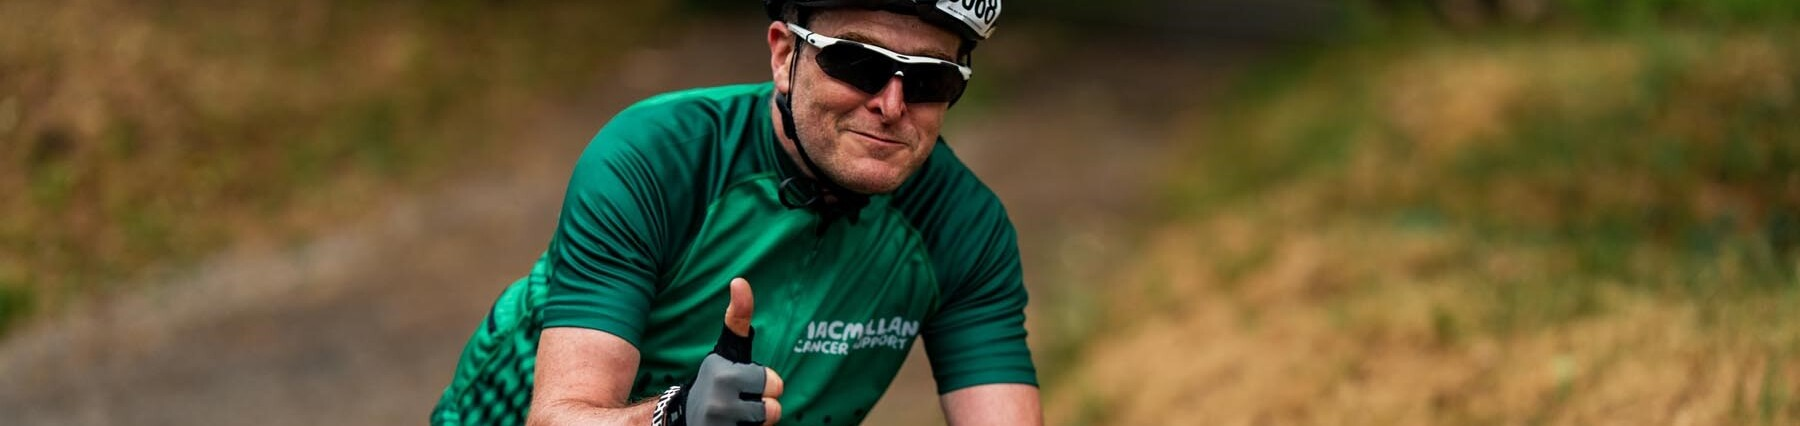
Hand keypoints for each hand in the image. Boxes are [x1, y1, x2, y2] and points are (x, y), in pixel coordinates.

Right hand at [653, 278, 784, 425]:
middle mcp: (716, 400)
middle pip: (774, 409)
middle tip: (742, 402)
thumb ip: (738, 317)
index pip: (775, 384)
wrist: (685, 417)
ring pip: (765, 425)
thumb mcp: (727, 349)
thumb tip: (740, 281)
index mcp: (722, 372)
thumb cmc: (717, 379)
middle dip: (764, 407)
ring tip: (737, 416)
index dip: (767, 385)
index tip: (746, 383)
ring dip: (757, 423)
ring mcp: (716, 424)